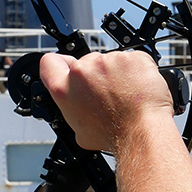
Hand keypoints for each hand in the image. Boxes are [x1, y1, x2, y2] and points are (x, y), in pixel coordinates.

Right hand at [40, 49, 174, 152]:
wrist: (142, 130)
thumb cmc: (114, 134)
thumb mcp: (79, 131)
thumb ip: (73, 110)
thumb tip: (78, 107)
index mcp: (64, 89)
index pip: (50, 62)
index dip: (60, 64)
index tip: (68, 68)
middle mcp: (82, 71)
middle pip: (86, 63)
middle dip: (97, 75)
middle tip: (109, 94)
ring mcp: (107, 61)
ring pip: (111, 61)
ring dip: (118, 73)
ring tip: (127, 95)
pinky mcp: (130, 57)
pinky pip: (133, 59)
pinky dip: (137, 70)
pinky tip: (138, 88)